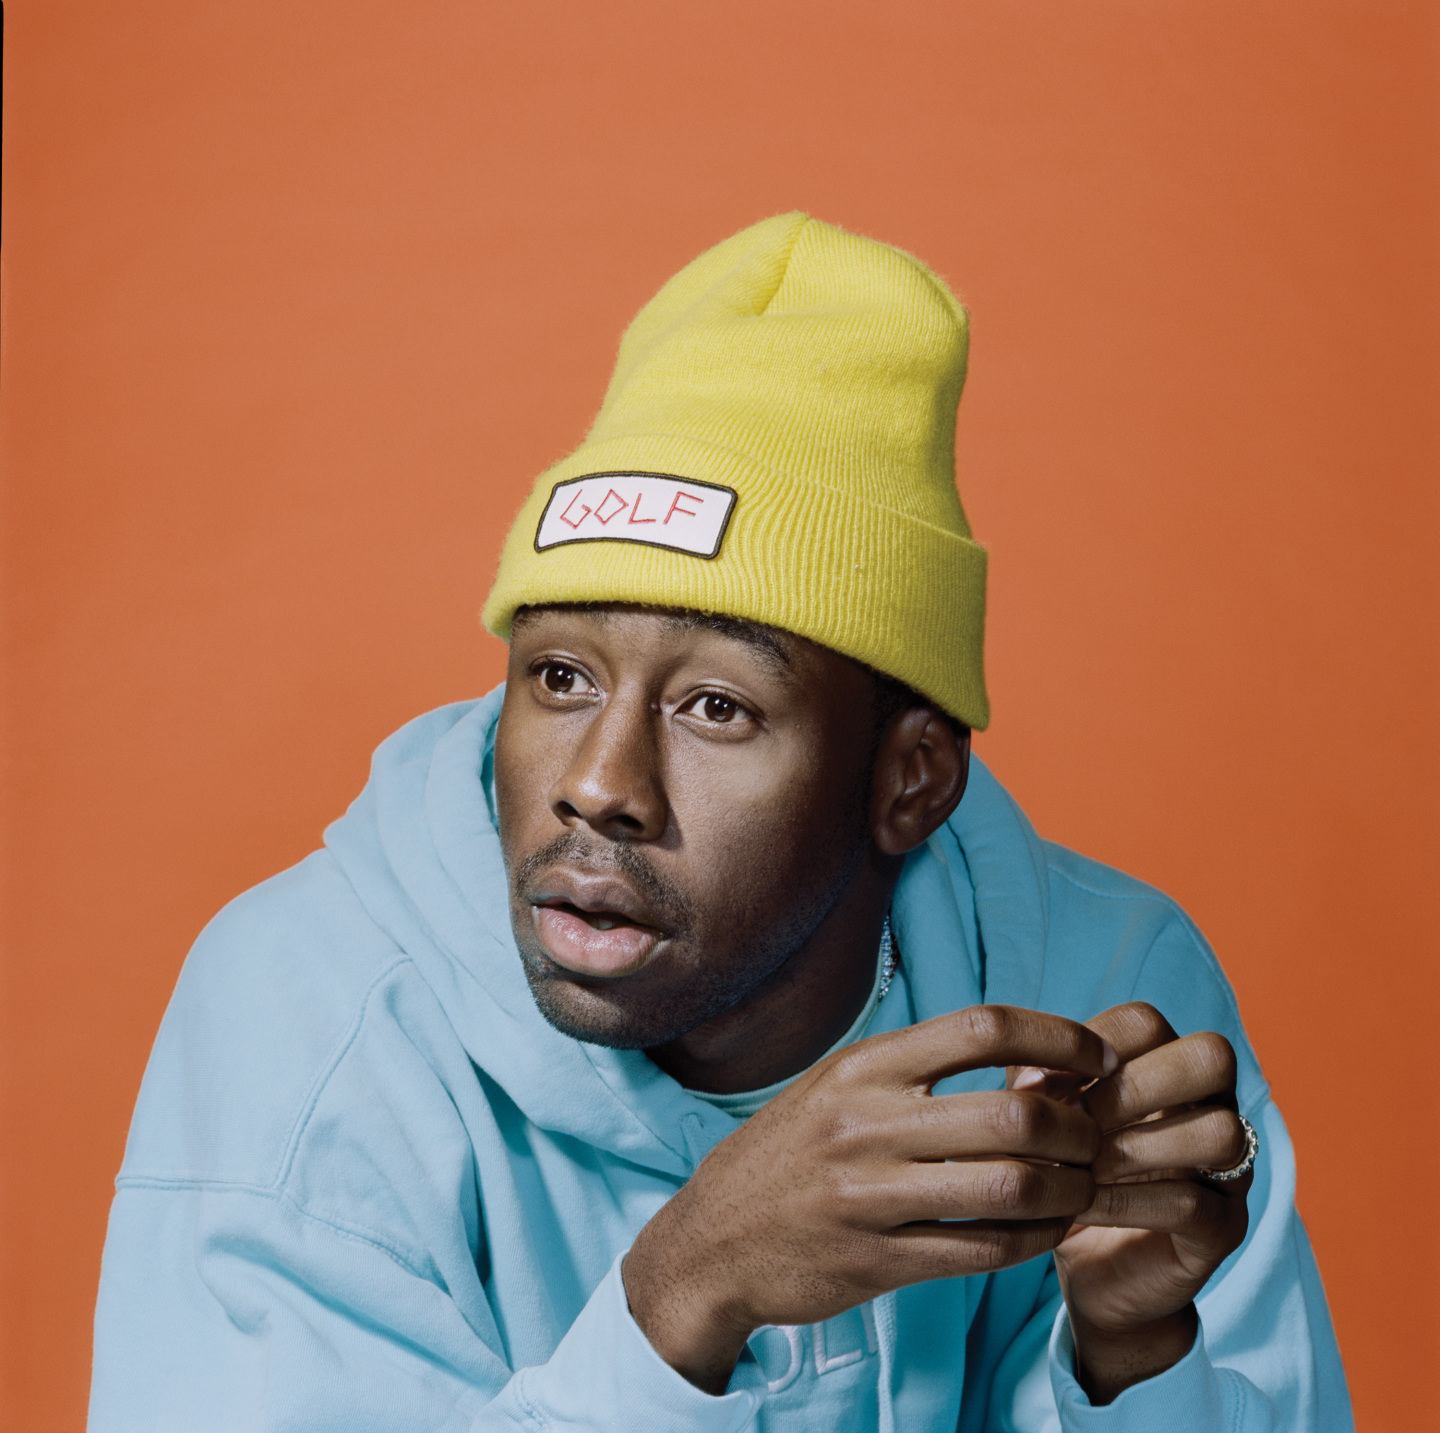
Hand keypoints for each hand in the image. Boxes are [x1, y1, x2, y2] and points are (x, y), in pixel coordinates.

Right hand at [624, 1005, 1116, 1391]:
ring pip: (1011, 1188)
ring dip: (1069, 1190)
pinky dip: (1036, 1240)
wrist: (712, 1239)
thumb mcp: (837, 1087)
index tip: (1095, 1059)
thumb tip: (1028, 1062)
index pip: (982, 1029)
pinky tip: (1048, 1230)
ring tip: (1081, 1187)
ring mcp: (870, 1197)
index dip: (1056, 1038)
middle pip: (1012, 1114)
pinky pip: (985, 1251)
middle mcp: (866, 1124)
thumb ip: (917, 1072)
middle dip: (1078, 1129)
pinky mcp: (878, 1262)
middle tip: (1095, 1137)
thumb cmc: (791, 1153)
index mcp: (861, 1067)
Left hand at [1014, 1002, 1251, 1403]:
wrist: (1088, 1268)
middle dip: (1133, 1086)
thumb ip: (1036, 1087)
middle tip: (1076, 1123)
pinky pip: (1192, 1203)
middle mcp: (1214, 1106)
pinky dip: (1126, 1201)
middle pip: (1211, 1056)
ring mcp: (1230, 1168)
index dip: (1092, 1044)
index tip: (1043, 1085)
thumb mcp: (1043, 1121)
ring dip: (1136, 1147)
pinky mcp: (1224, 1229)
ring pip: (1220, 1131)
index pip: (1147, 1021)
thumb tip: (1027, 1075)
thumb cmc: (1065, 1174)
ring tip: (1081, 1168)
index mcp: (1168, 1066)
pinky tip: (1081, 1206)